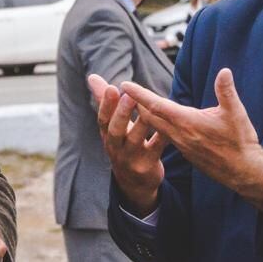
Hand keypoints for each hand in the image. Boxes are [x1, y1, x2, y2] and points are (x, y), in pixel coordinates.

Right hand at [89, 73, 166, 215]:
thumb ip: (105, 102)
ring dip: (142, 123)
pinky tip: (169, 125)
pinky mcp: (147, 166)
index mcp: (107, 136)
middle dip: (122, 113)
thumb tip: (92, 76)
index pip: (103, 120)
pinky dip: (162, 137)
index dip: (105, 105)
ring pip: (136, 140)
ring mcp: (131, 158)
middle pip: (116, 131)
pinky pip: (156, 149)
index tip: (111, 87)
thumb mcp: (112, 127)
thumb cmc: (123, 145)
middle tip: (129, 96)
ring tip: (149, 108)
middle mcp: (116, 148)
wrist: (134, 184)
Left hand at [122, 68, 262, 210]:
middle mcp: (180, 134)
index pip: (157, 106)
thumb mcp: (236, 113)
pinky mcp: (186, 150)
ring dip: (142, 114)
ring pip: (155, 126)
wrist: (242, 171)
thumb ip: (227, 91)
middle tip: (120, 90)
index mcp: (187, 123)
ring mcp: (181, 144)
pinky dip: (154, 124)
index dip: (140, 94)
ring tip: (132, 102)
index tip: (124, 84)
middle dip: (134, 103)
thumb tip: (224, 72)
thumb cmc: (240, 142)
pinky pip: (163, 134)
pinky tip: (154, 120)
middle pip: (150, 116)